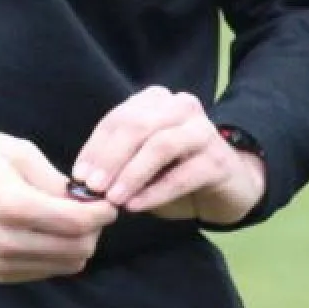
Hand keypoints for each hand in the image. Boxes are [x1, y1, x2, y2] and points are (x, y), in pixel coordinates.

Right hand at [0, 121, 116, 283]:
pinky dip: (56, 255)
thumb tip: (85, 200)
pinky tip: (49, 231)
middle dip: (93, 230)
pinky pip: (44, 271)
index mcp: (13, 206)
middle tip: (90, 209)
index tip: (108, 202)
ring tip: (69, 219)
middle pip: (77, 250)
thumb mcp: (18, 151)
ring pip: (65, 265)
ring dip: (77, 244)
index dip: (102, 214)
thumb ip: (55, 180)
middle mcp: (6, 242)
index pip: (77, 224)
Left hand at [71, 87, 266, 225]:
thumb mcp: (142, 162)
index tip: (79, 175)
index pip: (119, 118)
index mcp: (157, 101)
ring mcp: (203, 131)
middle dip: (111, 157)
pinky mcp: (218, 160)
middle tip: (93, 187)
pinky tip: (136, 206)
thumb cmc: (175, 171)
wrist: (229, 184)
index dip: (96, 147)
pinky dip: (155, 191)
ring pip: (161, 145)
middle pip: (138, 126)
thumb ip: (117, 163)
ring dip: (132, 173)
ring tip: (113, 199)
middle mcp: (182, 107)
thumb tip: (83, 180)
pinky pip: (183, 175)